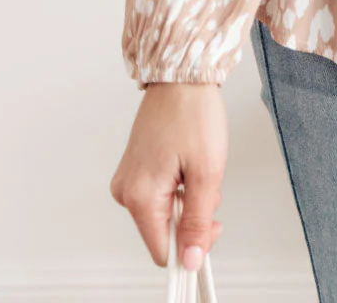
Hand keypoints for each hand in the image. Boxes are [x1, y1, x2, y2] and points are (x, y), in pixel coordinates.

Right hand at [110, 82, 226, 269]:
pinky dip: (179, 187)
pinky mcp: (135, 170)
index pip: (163, 251)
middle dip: (193, 215)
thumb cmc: (193, 112)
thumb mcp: (206, 171)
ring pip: (165, 213)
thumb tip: (191, 259)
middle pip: (165, 232)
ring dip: (188, 199)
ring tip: (197, 165)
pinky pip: (160, 196)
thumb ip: (198, 221)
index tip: (210, 226)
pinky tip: (187, 162)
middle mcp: (126, 191)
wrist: (182, 76)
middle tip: (207, 183)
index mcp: (140, 196)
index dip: (191, 246)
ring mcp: (128, 180)